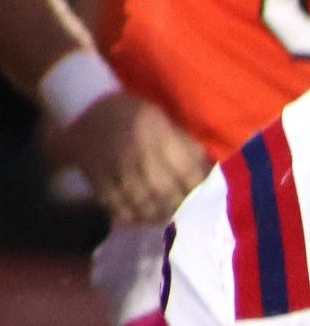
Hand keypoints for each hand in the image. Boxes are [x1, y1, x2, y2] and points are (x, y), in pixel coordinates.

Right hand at [46, 91, 209, 227]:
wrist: (85, 106)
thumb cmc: (134, 115)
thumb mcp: (165, 122)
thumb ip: (187, 149)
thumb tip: (209, 176)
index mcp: (160, 135)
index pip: (187, 171)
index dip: (198, 190)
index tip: (204, 202)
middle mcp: (139, 152)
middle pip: (164, 190)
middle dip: (178, 207)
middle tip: (184, 216)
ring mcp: (116, 166)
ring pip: (140, 201)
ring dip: (156, 216)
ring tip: (163, 219)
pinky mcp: (96, 176)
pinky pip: (114, 204)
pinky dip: (129, 216)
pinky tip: (138, 219)